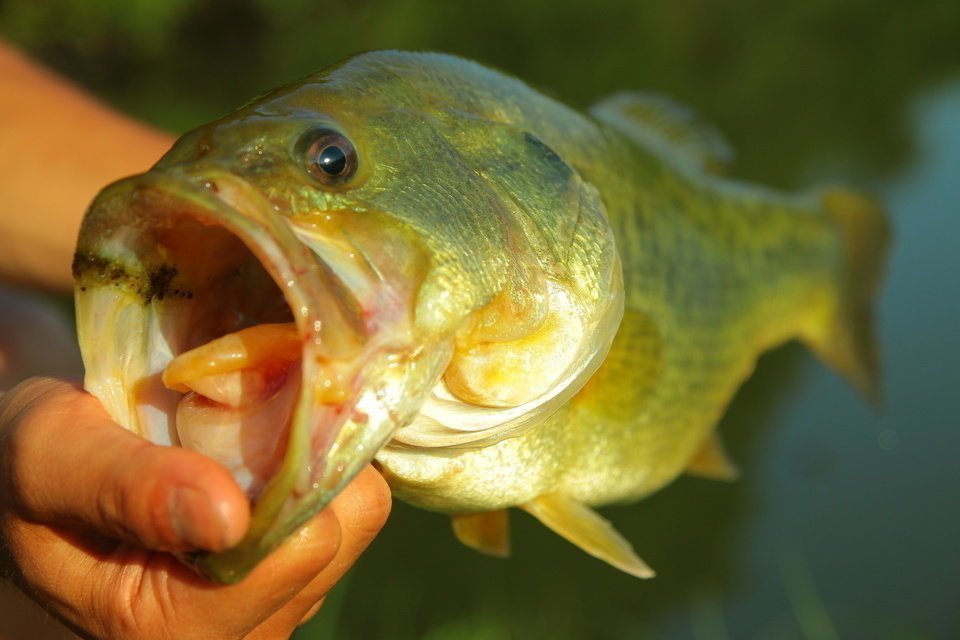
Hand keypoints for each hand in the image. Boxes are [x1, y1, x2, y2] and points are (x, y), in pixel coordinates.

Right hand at [0, 378, 390, 639]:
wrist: (50, 492)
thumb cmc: (41, 477)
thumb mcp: (46, 460)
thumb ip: (123, 487)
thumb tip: (228, 517)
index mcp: (174, 632)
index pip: (296, 547)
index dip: (284, 467)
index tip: (244, 405)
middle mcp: (247, 635)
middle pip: (340, 528)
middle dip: (298, 457)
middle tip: (241, 413)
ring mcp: (281, 609)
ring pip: (354, 516)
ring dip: (312, 460)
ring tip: (247, 436)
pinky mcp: (300, 581)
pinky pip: (349, 512)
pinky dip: (317, 469)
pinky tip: (261, 455)